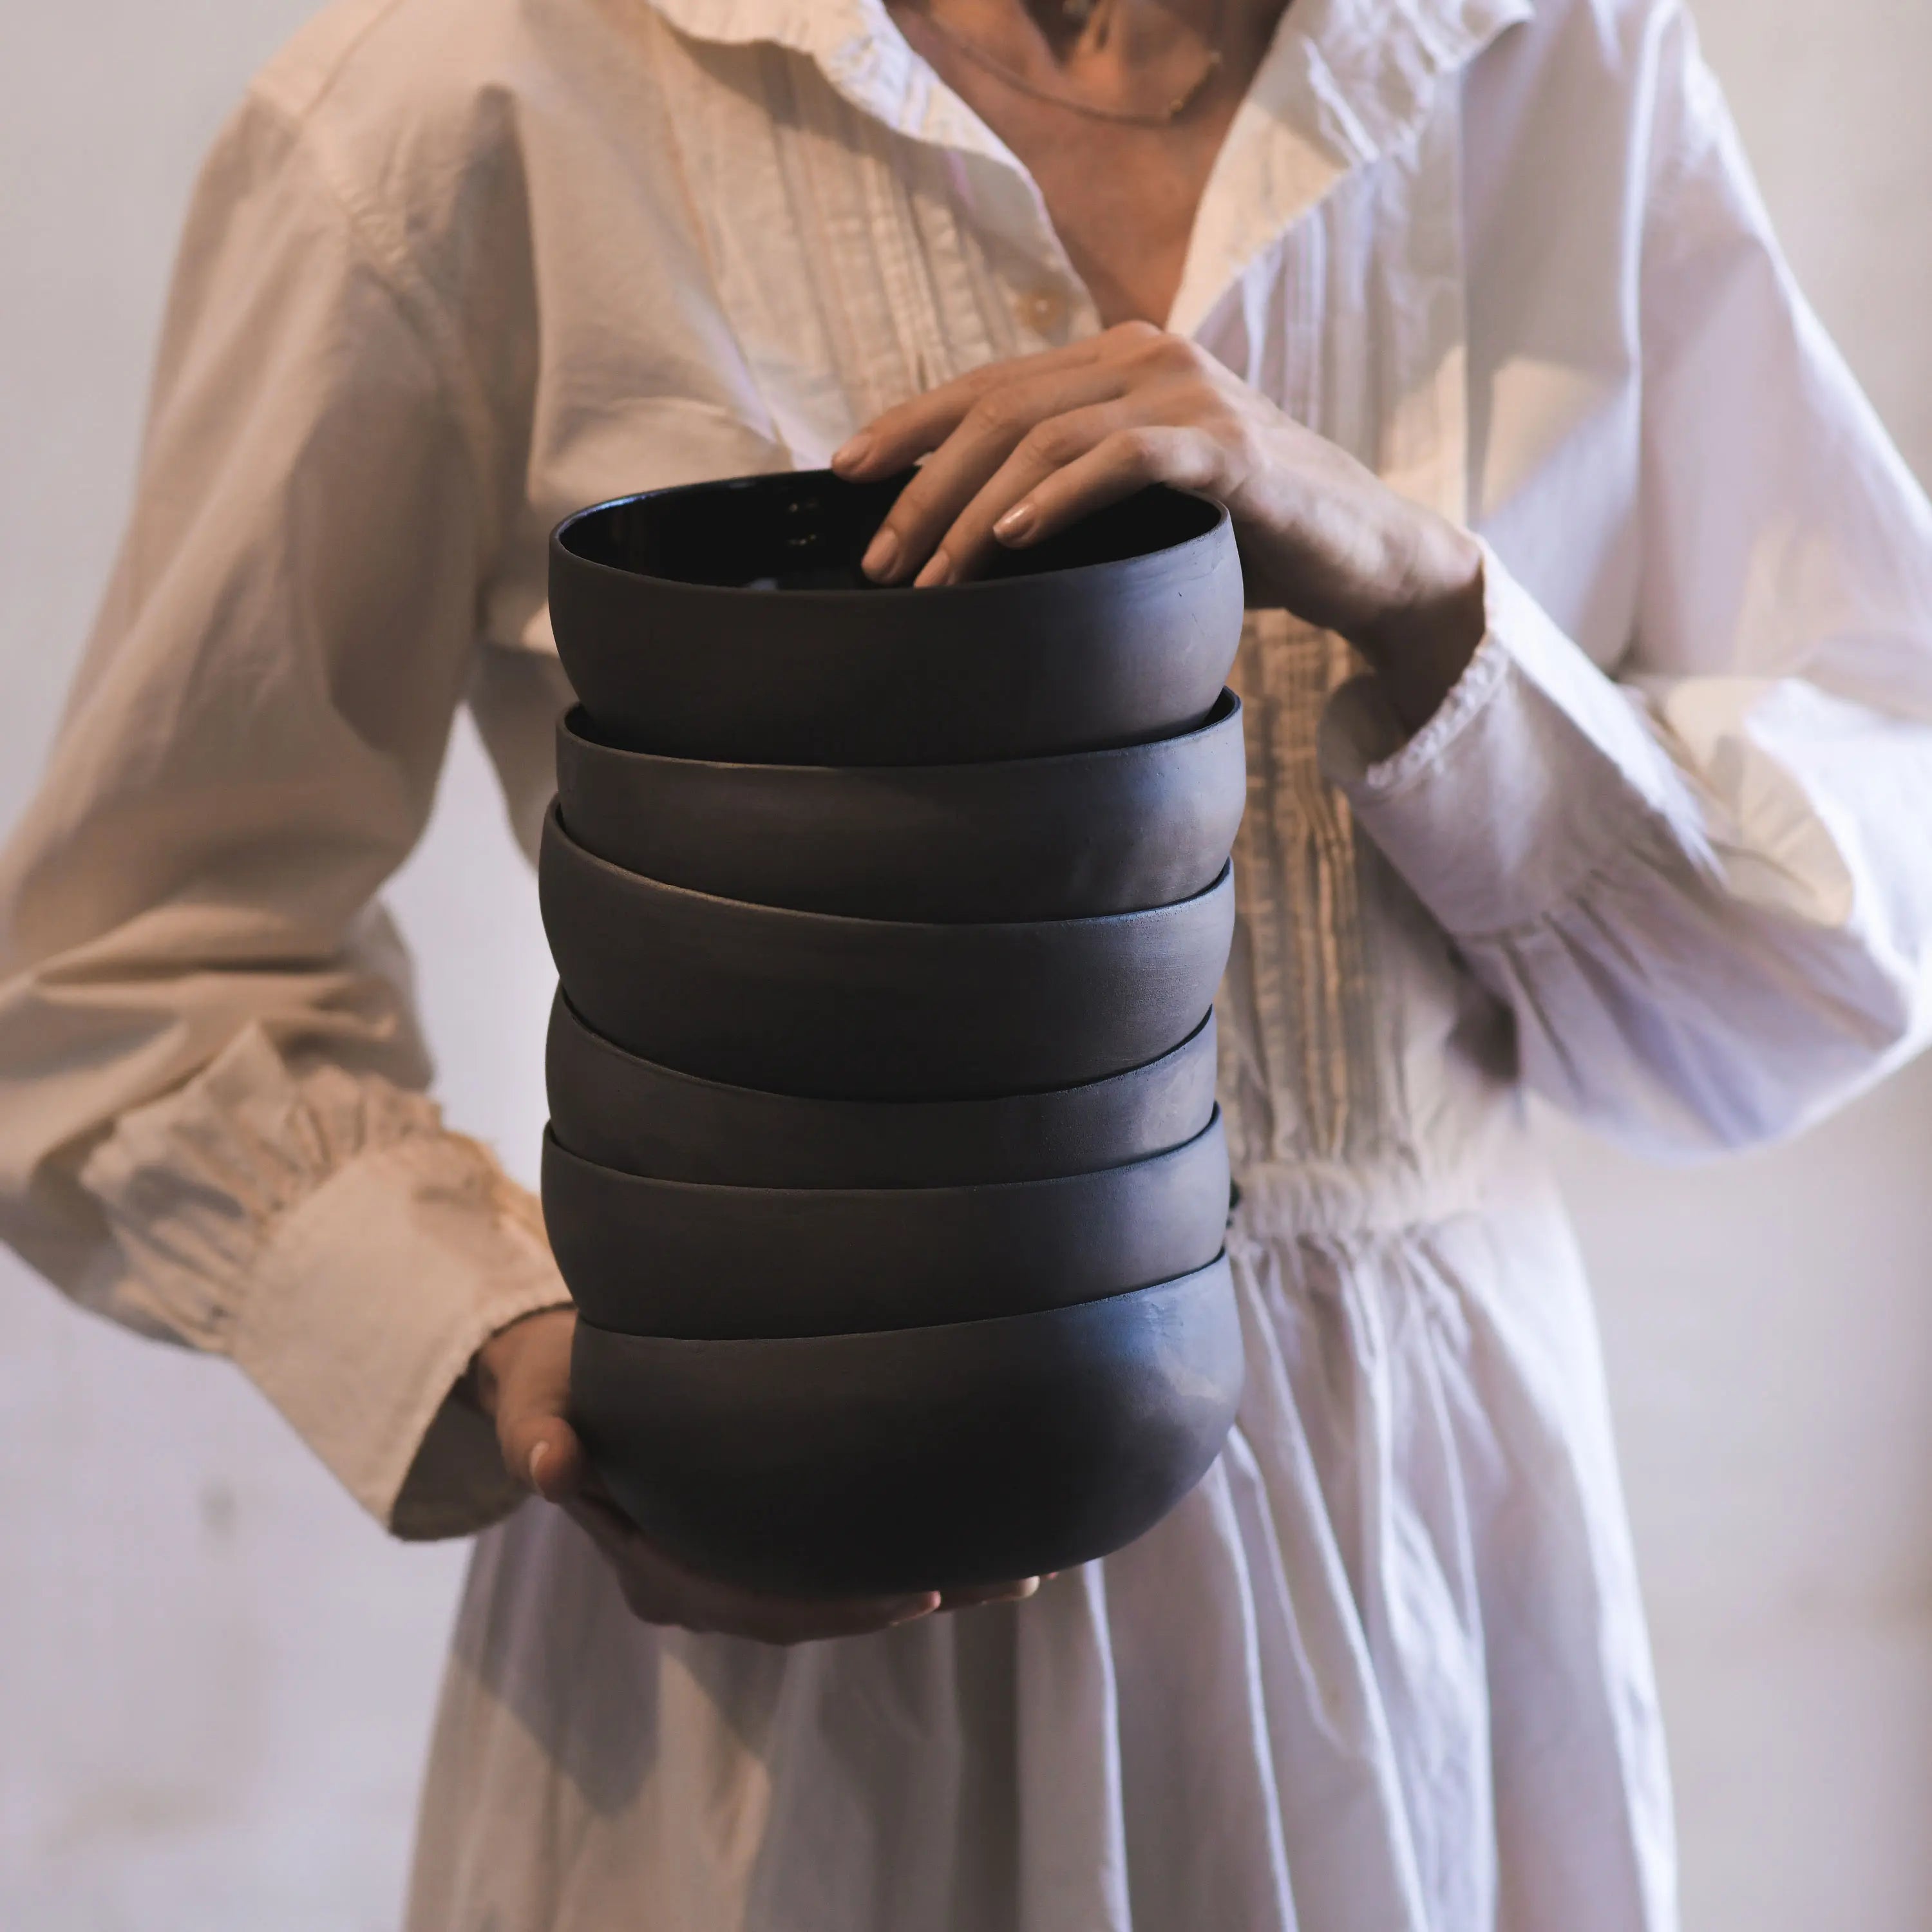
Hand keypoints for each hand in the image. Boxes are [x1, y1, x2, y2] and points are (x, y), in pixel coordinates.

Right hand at [472, 1307, 1041, 1643]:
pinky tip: (985, 1538)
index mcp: (656, 1571)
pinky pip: (845, 1555)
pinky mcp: (767, 1533)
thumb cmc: (557, 1385)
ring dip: (932, 1582)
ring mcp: (740, 1563)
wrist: (563, 1383)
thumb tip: (544, 1462)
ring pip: (845, 1589)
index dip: (836, 1604)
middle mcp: (706, 1582)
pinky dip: (909, 1549)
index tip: (914, 1592)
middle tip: (1007, 1581)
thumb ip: (541, 1431)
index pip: (757, 1605)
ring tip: (1026, 1569)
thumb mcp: (539, 1403)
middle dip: (912, 1599)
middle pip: (819, 1608)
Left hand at [832, 322, 1486, 733]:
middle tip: (880, 556)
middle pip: (1002, 409)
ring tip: (932, 572)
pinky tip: (1014, 535)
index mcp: (1118, 361)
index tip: (845, 473)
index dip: (910, 425)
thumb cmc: (1241, 538)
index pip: (990, 384)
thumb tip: (966, 541)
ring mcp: (1191, 395)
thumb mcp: (1139, 506)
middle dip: (925, 485)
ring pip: (1047, 437)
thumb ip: (1069, 494)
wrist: (1363, 555)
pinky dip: (1062, 496)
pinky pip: (1125, 459)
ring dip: (975, 509)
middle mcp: (1148, 357)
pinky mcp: (1229, 449)